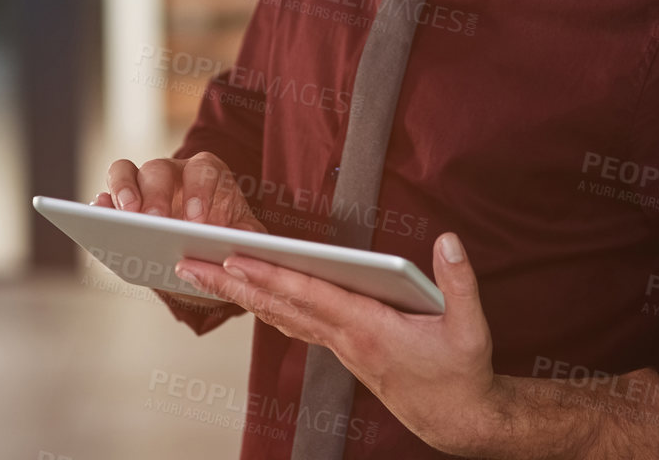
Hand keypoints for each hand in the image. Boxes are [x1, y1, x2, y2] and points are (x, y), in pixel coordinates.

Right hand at [90, 152, 266, 316]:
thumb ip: (248, 236)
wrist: (202, 251)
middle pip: (159, 169)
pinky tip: (99, 222)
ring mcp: (141, 184)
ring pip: (124, 171)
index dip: (199, 192)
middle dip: (156, 195)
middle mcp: (172, 172)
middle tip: (155, 221)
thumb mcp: (242, 236)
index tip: (196, 222)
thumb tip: (246, 240)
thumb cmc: (223, 235)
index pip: (202, 171)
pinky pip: (103, 195)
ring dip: (122, 191)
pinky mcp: (118, 202)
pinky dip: (100, 205)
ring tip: (124, 218)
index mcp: (207, 174)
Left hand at [173, 232, 501, 455]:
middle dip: (231, 283)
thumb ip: (460, 282)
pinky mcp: (342, 349)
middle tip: (187, 263)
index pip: (310, 296)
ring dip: (239, 293)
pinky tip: (248, 291)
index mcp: (370, 329)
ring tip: (202, 271)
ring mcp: (340, 346)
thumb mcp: (471, 328)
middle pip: (279, 305)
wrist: (457, 419)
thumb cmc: (461, 372)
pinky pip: (294, 323)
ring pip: (279, 315)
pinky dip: (265, 304)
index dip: (272, 277)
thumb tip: (447, 240)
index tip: (235, 258)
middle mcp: (345, 338)